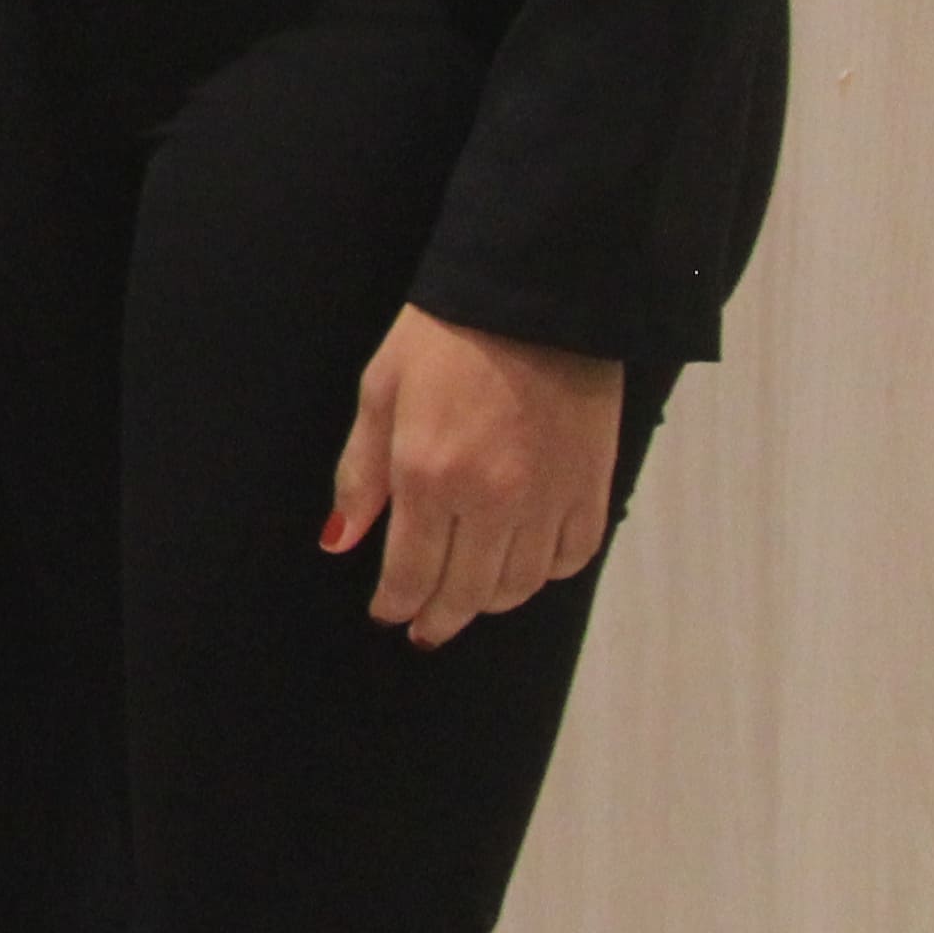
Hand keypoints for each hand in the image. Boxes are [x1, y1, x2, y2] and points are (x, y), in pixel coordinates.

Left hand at [327, 306, 625, 647]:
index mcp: (429, 477)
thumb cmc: (444, 338)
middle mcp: (491, 501)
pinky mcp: (592, 488)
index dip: (397, 604)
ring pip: (519, 585)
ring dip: (489, 603)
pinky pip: (570, 557)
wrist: (533, 302)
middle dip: (440, 618)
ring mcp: (547, 499)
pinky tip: (524, 566)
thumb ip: (361, 473)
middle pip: (466, 592)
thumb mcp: (380, 393)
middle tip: (425, 630)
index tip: (388, 615)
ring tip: (468, 601)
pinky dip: (545, 573)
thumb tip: (341, 538)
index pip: (411, 572)